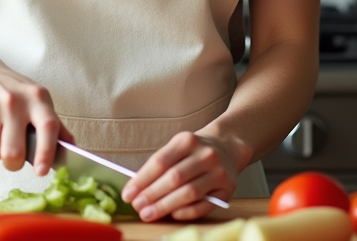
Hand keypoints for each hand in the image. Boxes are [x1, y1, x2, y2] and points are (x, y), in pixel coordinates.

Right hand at [0, 47, 69, 174]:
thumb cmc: (10, 88)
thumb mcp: (36, 97)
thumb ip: (54, 123)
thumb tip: (72, 148)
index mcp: (36, 97)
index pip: (48, 127)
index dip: (47, 152)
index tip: (42, 171)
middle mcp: (14, 101)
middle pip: (14, 153)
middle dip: (13, 164)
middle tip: (13, 156)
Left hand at [120, 131, 246, 221]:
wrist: (227, 147)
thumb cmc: (194, 152)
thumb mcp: (177, 148)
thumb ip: (160, 165)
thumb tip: (137, 189)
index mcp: (188, 141)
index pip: (160, 161)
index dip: (142, 180)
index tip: (128, 194)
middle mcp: (206, 155)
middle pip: (174, 178)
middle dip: (152, 195)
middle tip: (137, 206)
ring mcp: (219, 172)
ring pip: (188, 193)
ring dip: (165, 206)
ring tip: (148, 214)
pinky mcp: (227, 189)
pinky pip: (204, 205)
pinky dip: (186, 212)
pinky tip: (173, 215)